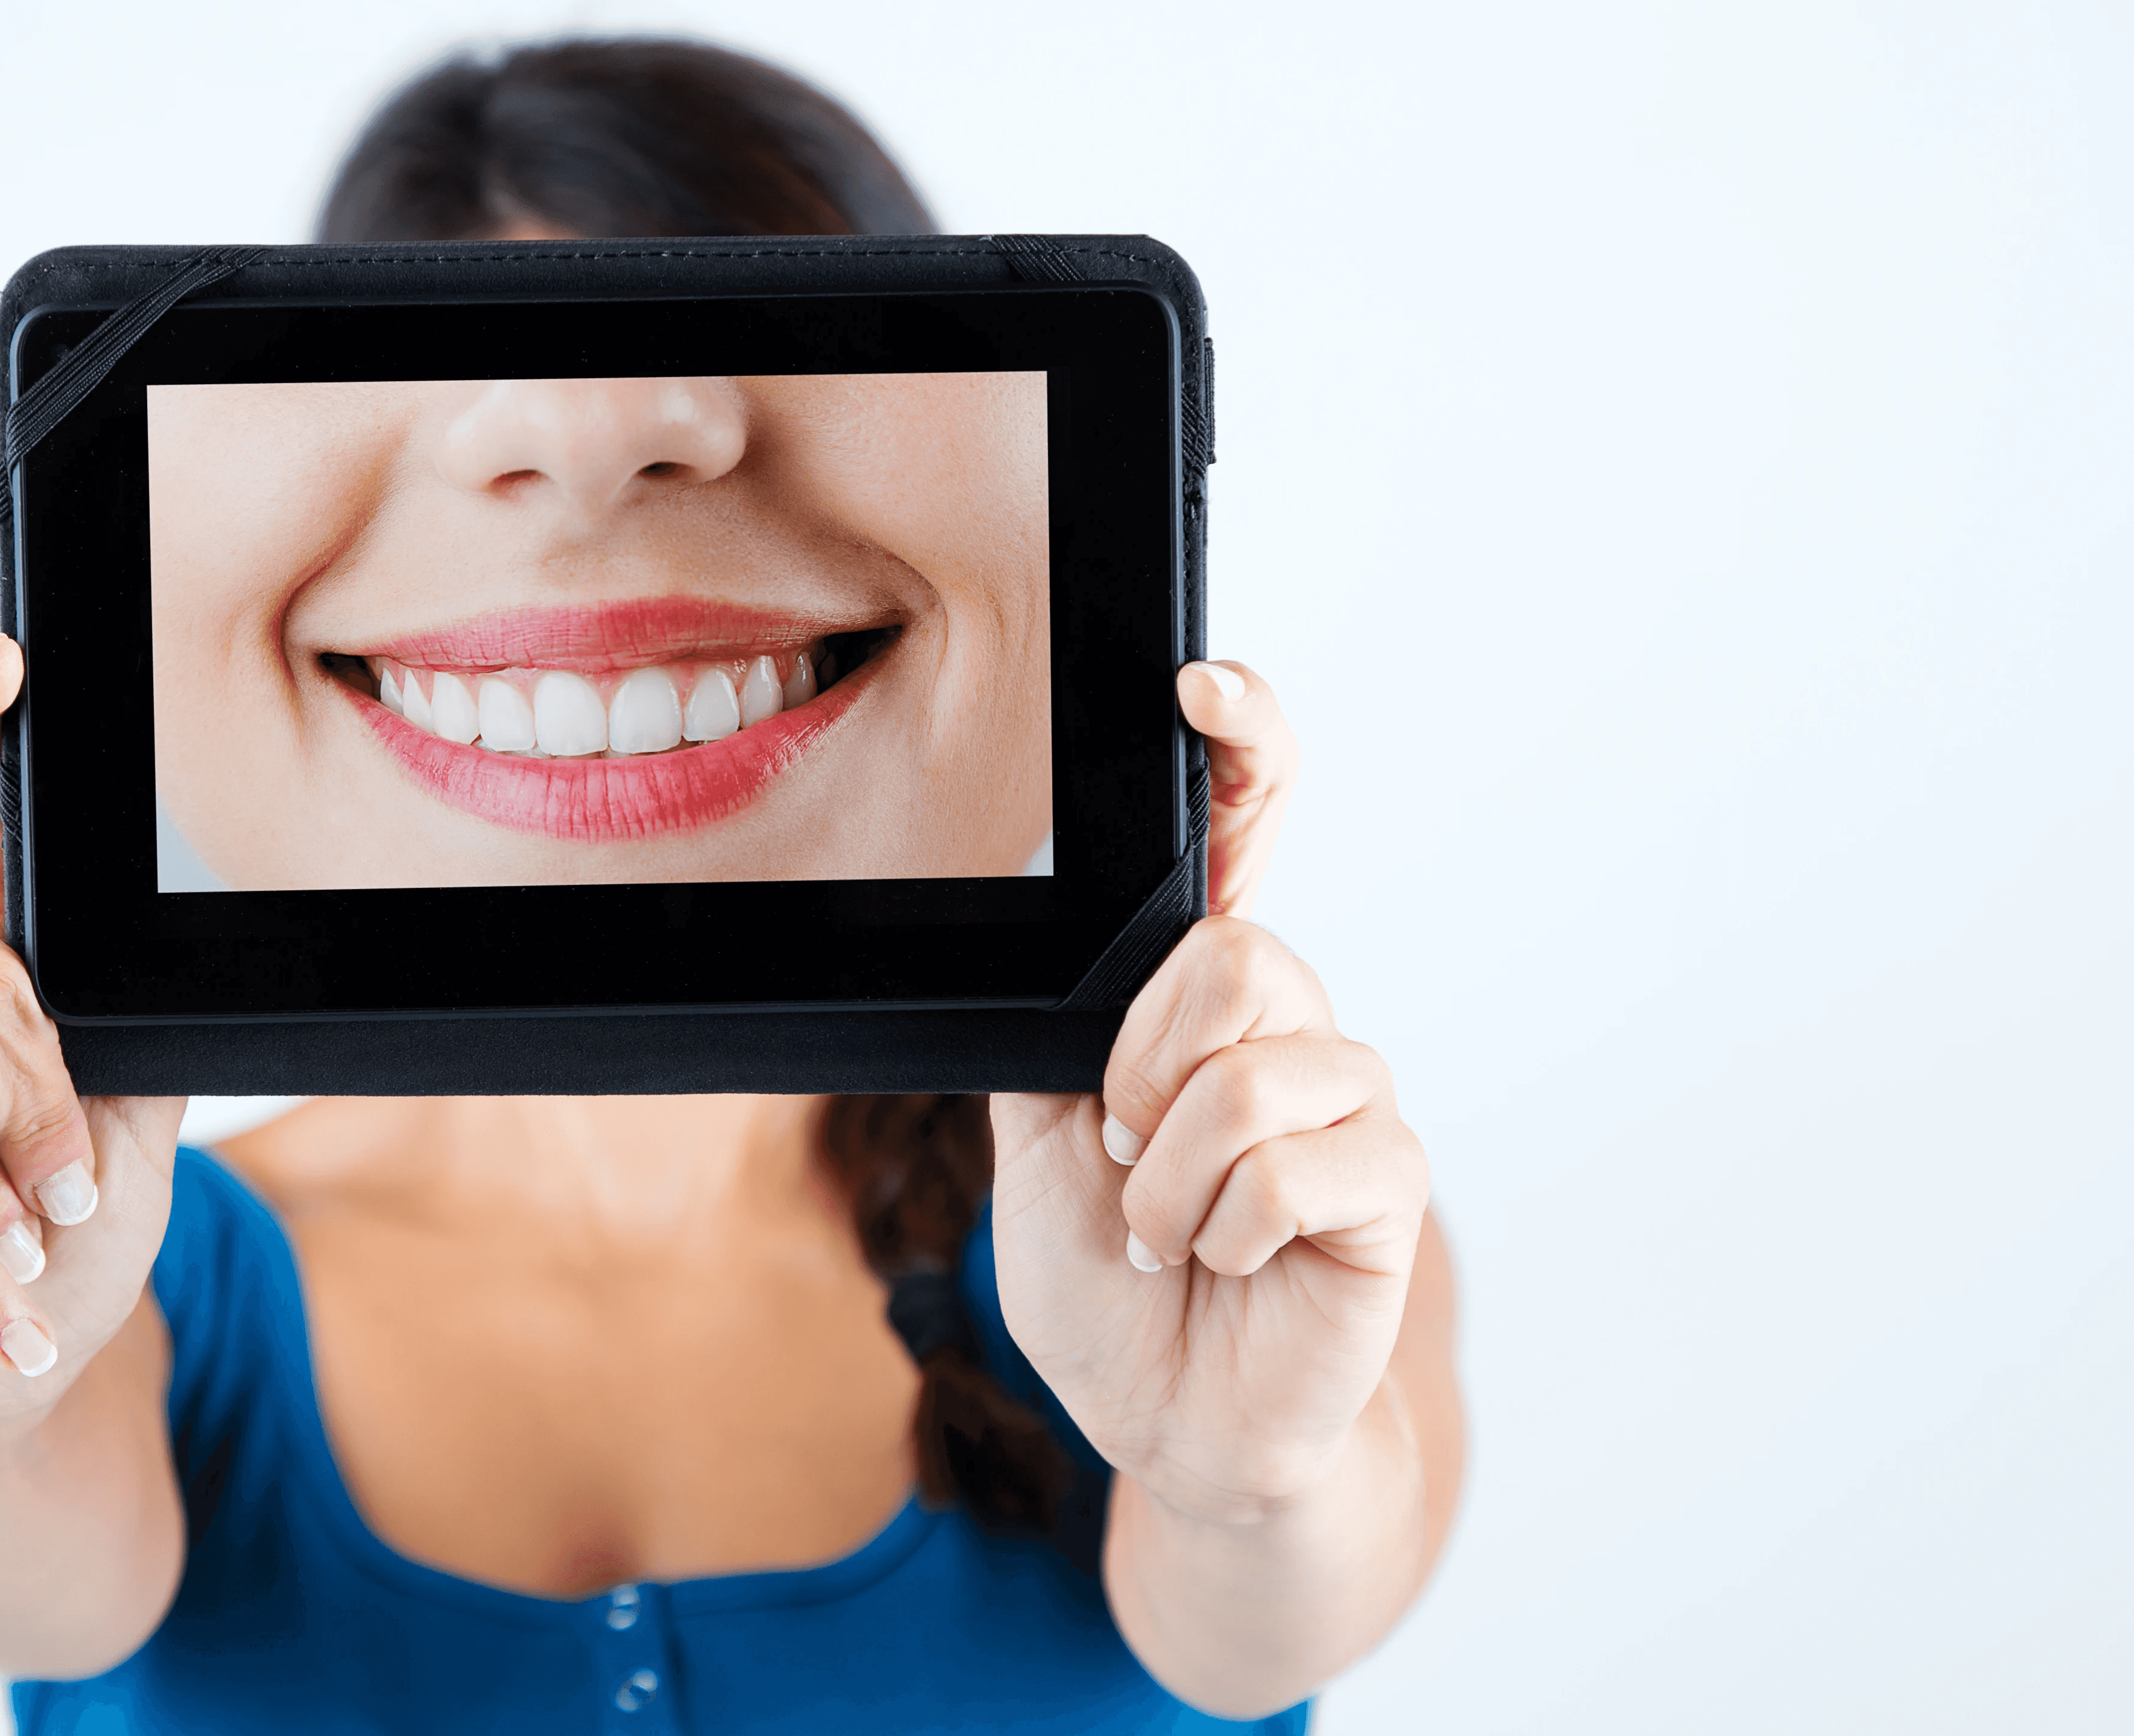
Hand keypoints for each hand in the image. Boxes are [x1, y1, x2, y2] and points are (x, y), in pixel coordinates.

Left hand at [991, 664, 1427, 1519]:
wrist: (1162, 1412)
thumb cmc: (1106, 1278)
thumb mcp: (1030, 1139)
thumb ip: (1054, 1033)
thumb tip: (1054, 939)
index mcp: (1199, 997)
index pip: (1243, 837)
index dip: (1243, 748)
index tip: (1204, 688)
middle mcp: (1288, 1024)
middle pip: (1233, 956)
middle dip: (1144, 1073)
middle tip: (1127, 1154)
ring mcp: (1348, 1099)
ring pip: (1249, 1069)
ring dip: (1167, 1177)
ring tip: (1168, 1232)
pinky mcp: (1387, 1181)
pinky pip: (1293, 1164)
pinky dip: (1222, 1228)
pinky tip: (1224, 1263)